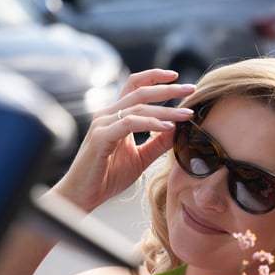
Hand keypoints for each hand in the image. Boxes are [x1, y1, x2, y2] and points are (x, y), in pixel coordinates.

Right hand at [52, 69, 195, 210]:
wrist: (82, 196)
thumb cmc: (107, 177)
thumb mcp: (140, 158)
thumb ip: (158, 144)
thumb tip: (179, 130)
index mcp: (115, 116)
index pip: (135, 87)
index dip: (155, 78)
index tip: (177, 78)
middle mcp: (107, 115)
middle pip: (139, 91)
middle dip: (167, 89)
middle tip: (191, 88)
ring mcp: (102, 124)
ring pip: (137, 107)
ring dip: (165, 110)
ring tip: (186, 114)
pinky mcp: (101, 138)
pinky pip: (129, 124)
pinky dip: (150, 123)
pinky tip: (167, 128)